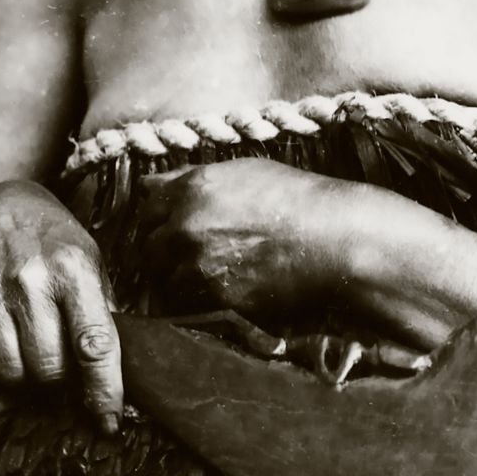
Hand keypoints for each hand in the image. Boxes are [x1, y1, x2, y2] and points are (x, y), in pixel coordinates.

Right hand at [0, 180, 121, 430]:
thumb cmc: (54, 241)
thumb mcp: (90, 261)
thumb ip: (101, 311)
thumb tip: (115, 373)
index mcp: (74, 269)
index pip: (94, 343)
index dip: (104, 390)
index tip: (109, 423)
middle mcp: (30, 278)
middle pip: (48, 369)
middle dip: (57, 378)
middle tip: (57, 361)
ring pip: (9, 372)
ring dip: (22, 374)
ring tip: (28, 346)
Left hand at [139, 160, 352, 317]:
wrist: (330, 237)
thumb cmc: (294, 198)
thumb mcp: (242, 172)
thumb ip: (190, 179)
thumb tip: (149, 184)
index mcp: (191, 189)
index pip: (146, 210)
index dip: (156, 221)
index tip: (168, 228)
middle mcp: (186, 226)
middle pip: (148, 248)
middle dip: (162, 253)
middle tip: (186, 256)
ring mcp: (198, 264)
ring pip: (166, 279)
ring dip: (179, 279)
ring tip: (209, 275)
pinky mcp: (215, 297)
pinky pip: (190, 303)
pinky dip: (199, 299)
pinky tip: (223, 289)